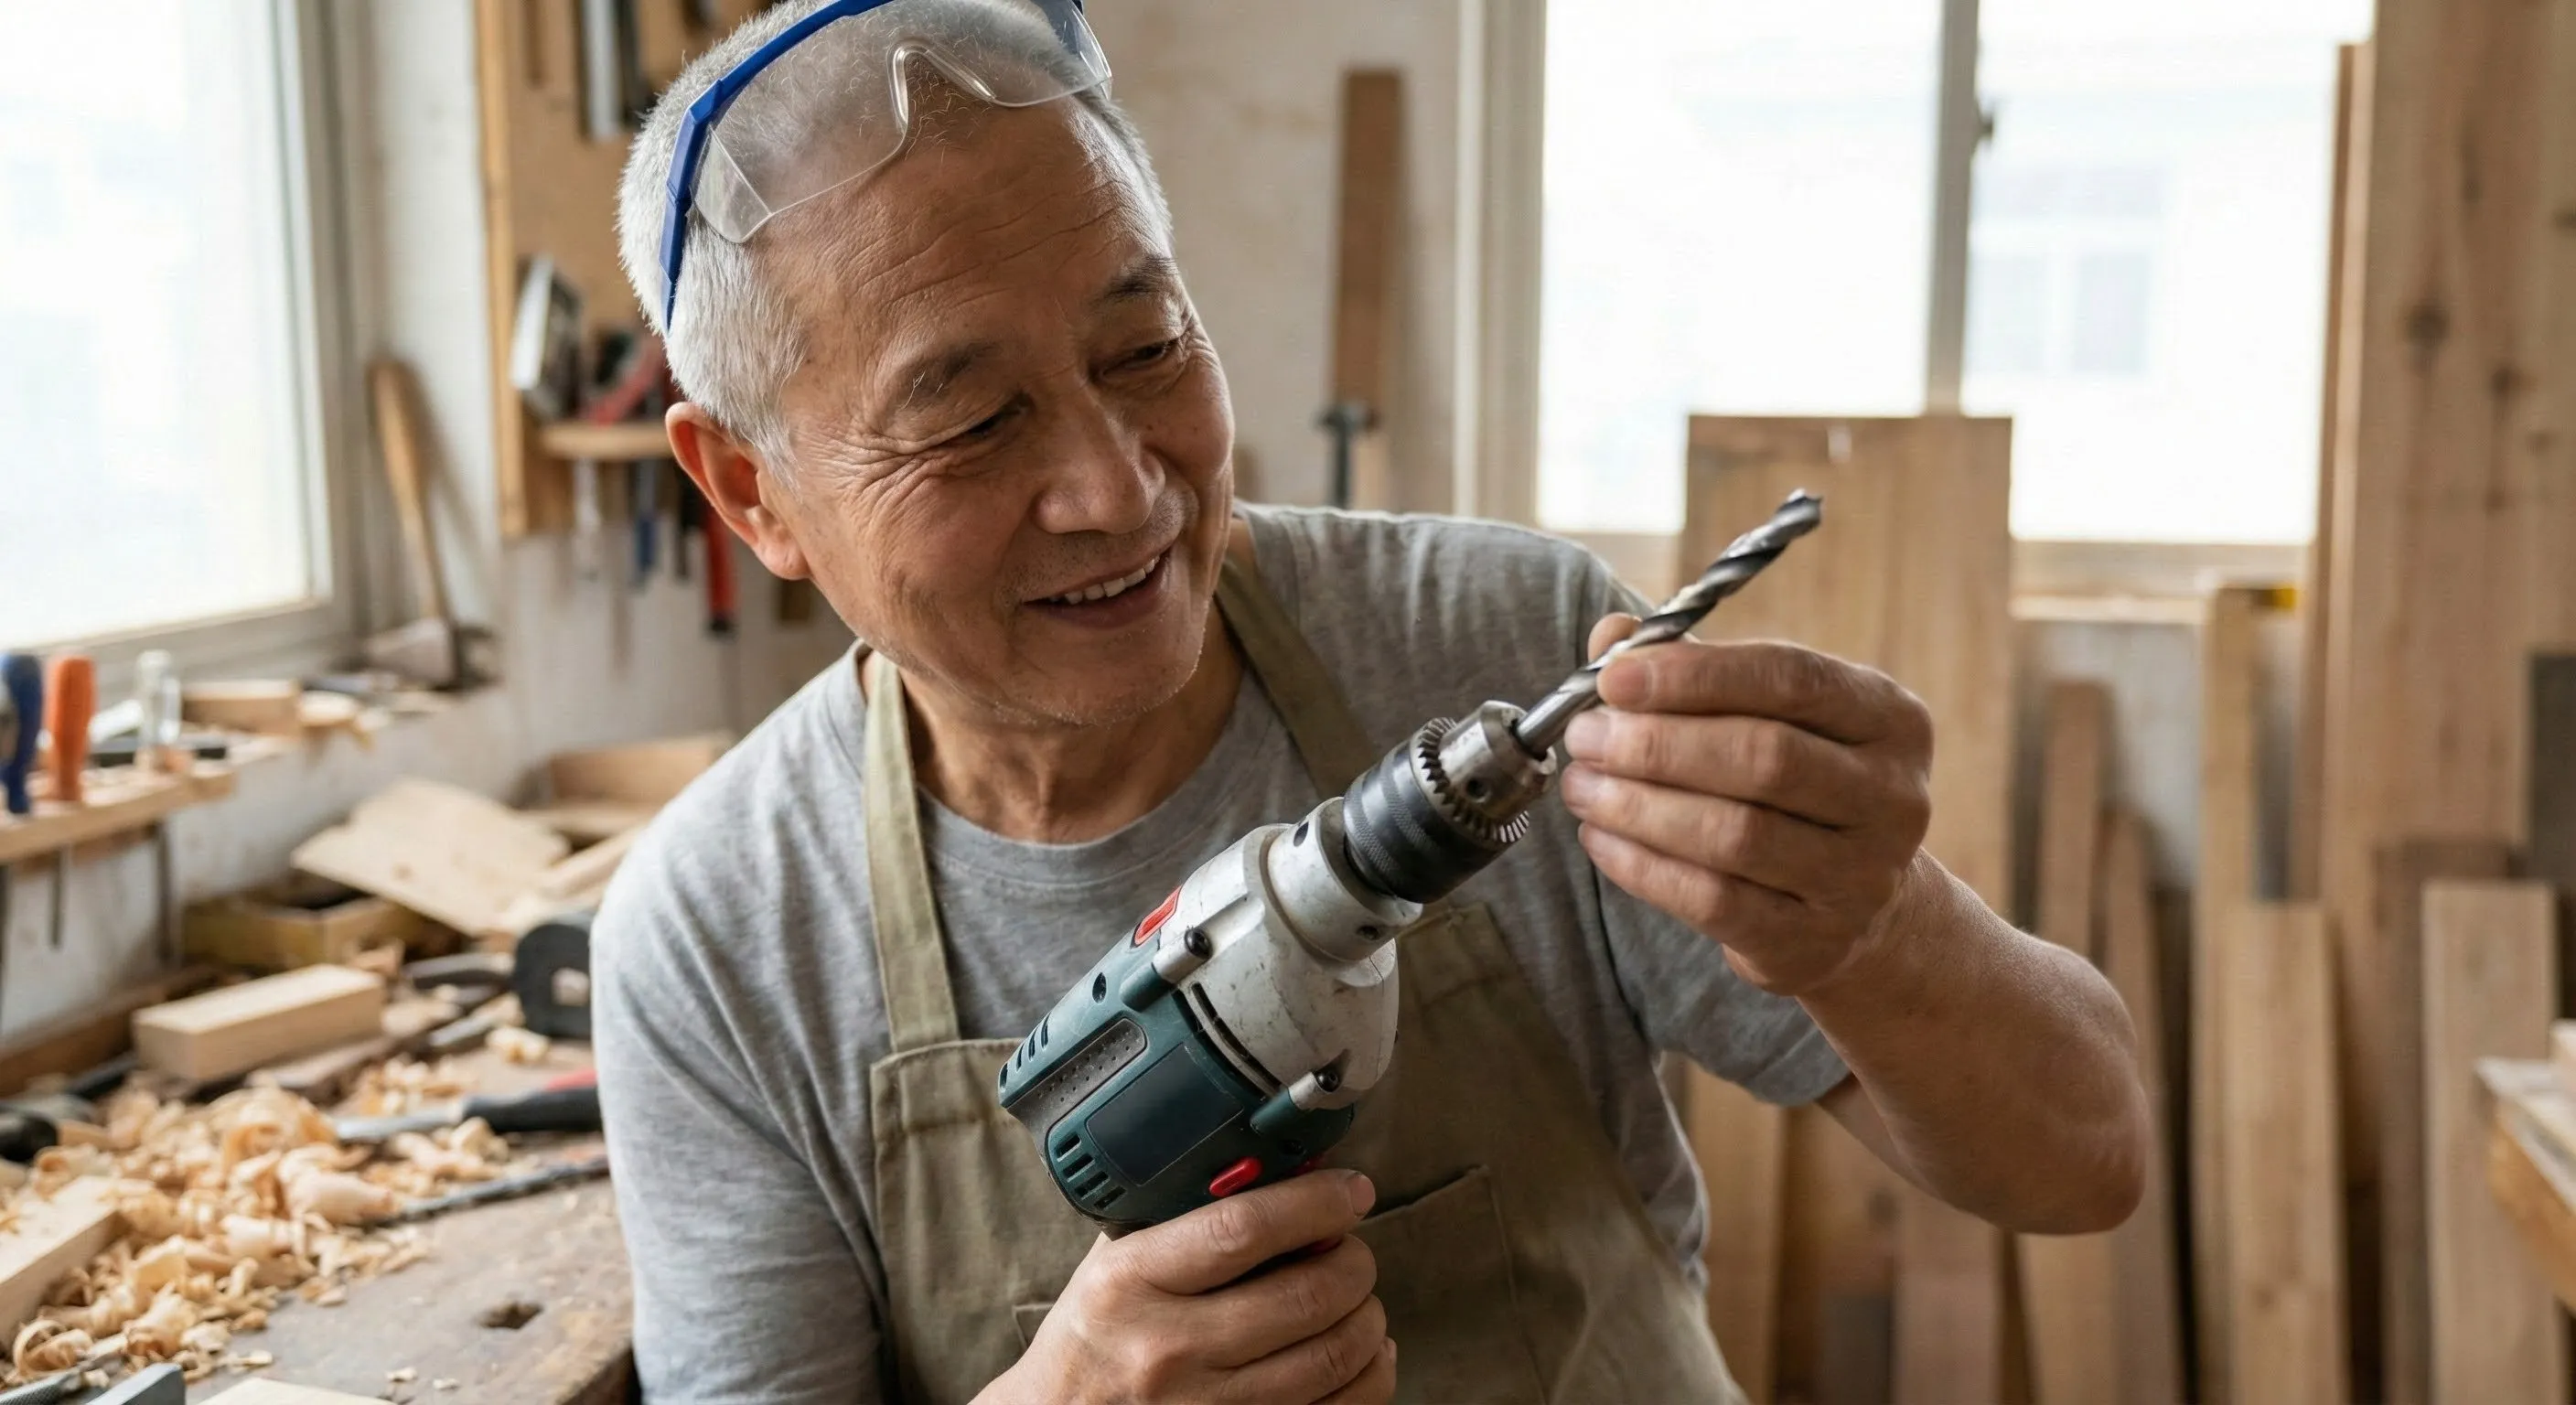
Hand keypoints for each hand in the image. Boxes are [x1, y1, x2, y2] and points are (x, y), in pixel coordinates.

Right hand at [987, 1170, 1396, 1404]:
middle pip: (1307, 1294)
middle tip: (1352, 1248)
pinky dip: (1370, 1375)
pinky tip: (1364, 1353)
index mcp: (1130, 1285)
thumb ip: (1181, 1218)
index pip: (1243, 1229)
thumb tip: (1277, 1173)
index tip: (1348, 1190)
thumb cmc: (1090, 1343)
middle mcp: (1168, 1350)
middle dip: (1352, 1261)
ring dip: (1366, 1316)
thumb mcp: (1112, 1265)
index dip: (1315, 1202)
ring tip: (1357, 1299)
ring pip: (1334, 1355)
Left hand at [1559, 617, 1933, 995]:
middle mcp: (1892, 797)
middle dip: (1657, 744)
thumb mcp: (1768, 718)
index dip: (1697, 675)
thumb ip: (1695, 672)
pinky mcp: (1812, 941)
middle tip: (1586, 737)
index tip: (1614, 677)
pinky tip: (1601, 839)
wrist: (1860, 910)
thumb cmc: (1795, 789)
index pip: (1793, 679)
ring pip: (1734, 834)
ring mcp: (1861, 877)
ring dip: (1638, 806)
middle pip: (1764, 757)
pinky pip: (1713, 900)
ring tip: (1583, 786)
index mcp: (1889, 720)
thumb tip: (1612, 636)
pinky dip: (1643, 867)